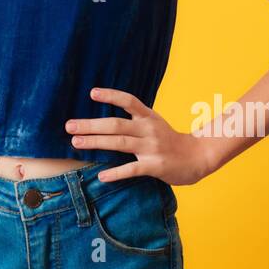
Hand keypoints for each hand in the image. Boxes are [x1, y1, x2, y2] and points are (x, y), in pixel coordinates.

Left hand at [66, 87, 215, 185]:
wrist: (198, 156)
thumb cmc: (170, 140)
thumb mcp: (154, 123)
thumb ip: (133, 120)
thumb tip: (104, 120)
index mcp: (148, 117)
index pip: (128, 101)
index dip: (111, 95)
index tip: (91, 93)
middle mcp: (148, 129)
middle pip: (115, 124)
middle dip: (90, 125)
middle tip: (69, 126)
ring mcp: (152, 147)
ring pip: (119, 143)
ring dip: (95, 143)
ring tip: (76, 143)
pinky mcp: (155, 165)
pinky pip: (132, 169)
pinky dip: (116, 173)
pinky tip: (102, 176)